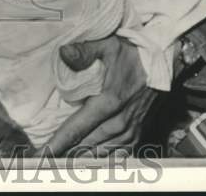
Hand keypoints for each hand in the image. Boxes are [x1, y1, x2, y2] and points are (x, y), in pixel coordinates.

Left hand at [43, 34, 158, 156]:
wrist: (163, 59)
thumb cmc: (133, 52)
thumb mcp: (107, 45)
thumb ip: (84, 51)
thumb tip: (63, 53)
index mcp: (108, 101)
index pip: (77, 129)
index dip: (58, 144)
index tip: (42, 156)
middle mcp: (119, 121)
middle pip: (87, 145)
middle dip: (66, 153)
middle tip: (48, 159)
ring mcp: (131, 128)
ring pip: (102, 152)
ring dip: (83, 157)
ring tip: (65, 161)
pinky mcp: (139, 131)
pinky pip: (120, 153)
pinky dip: (105, 158)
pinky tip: (92, 159)